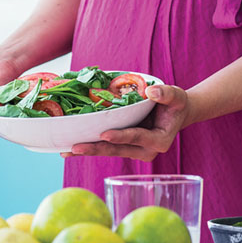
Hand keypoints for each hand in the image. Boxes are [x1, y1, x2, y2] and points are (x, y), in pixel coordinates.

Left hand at [66, 85, 192, 160]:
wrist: (175, 114)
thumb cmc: (175, 104)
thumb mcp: (175, 96)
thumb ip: (166, 94)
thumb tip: (150, 91)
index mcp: (159, 140)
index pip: (137, 137)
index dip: (121, 136)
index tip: (104, 134)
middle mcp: (145, 150)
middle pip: (117, 149)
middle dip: (96, 148)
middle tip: (75, 148)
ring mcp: (133, 151)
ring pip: (108, 151)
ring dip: (88, 150)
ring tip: (66, 151)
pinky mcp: (124, 148)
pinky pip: (106, 148)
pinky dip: (90, 146)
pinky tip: (71, 148)